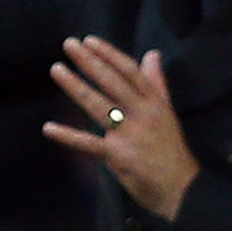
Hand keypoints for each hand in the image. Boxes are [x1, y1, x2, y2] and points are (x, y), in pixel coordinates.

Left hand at [42, 35, 200, 219]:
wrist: (183, 190)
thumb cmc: (171, 151)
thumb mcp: (168, 113)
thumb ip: (157, 83)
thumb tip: (152, 54)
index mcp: (155, 103)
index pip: (130, 71)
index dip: (109, 54)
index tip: (89, 40)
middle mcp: (143, 114)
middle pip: (113, 82)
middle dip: (90, 62)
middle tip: (69, 44)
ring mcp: (130, 135)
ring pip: (99, 105)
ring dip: (76, 86)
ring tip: (57, 69)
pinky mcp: (118, 157)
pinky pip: (89, 144)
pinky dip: (67, 136)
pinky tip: (48, 128)